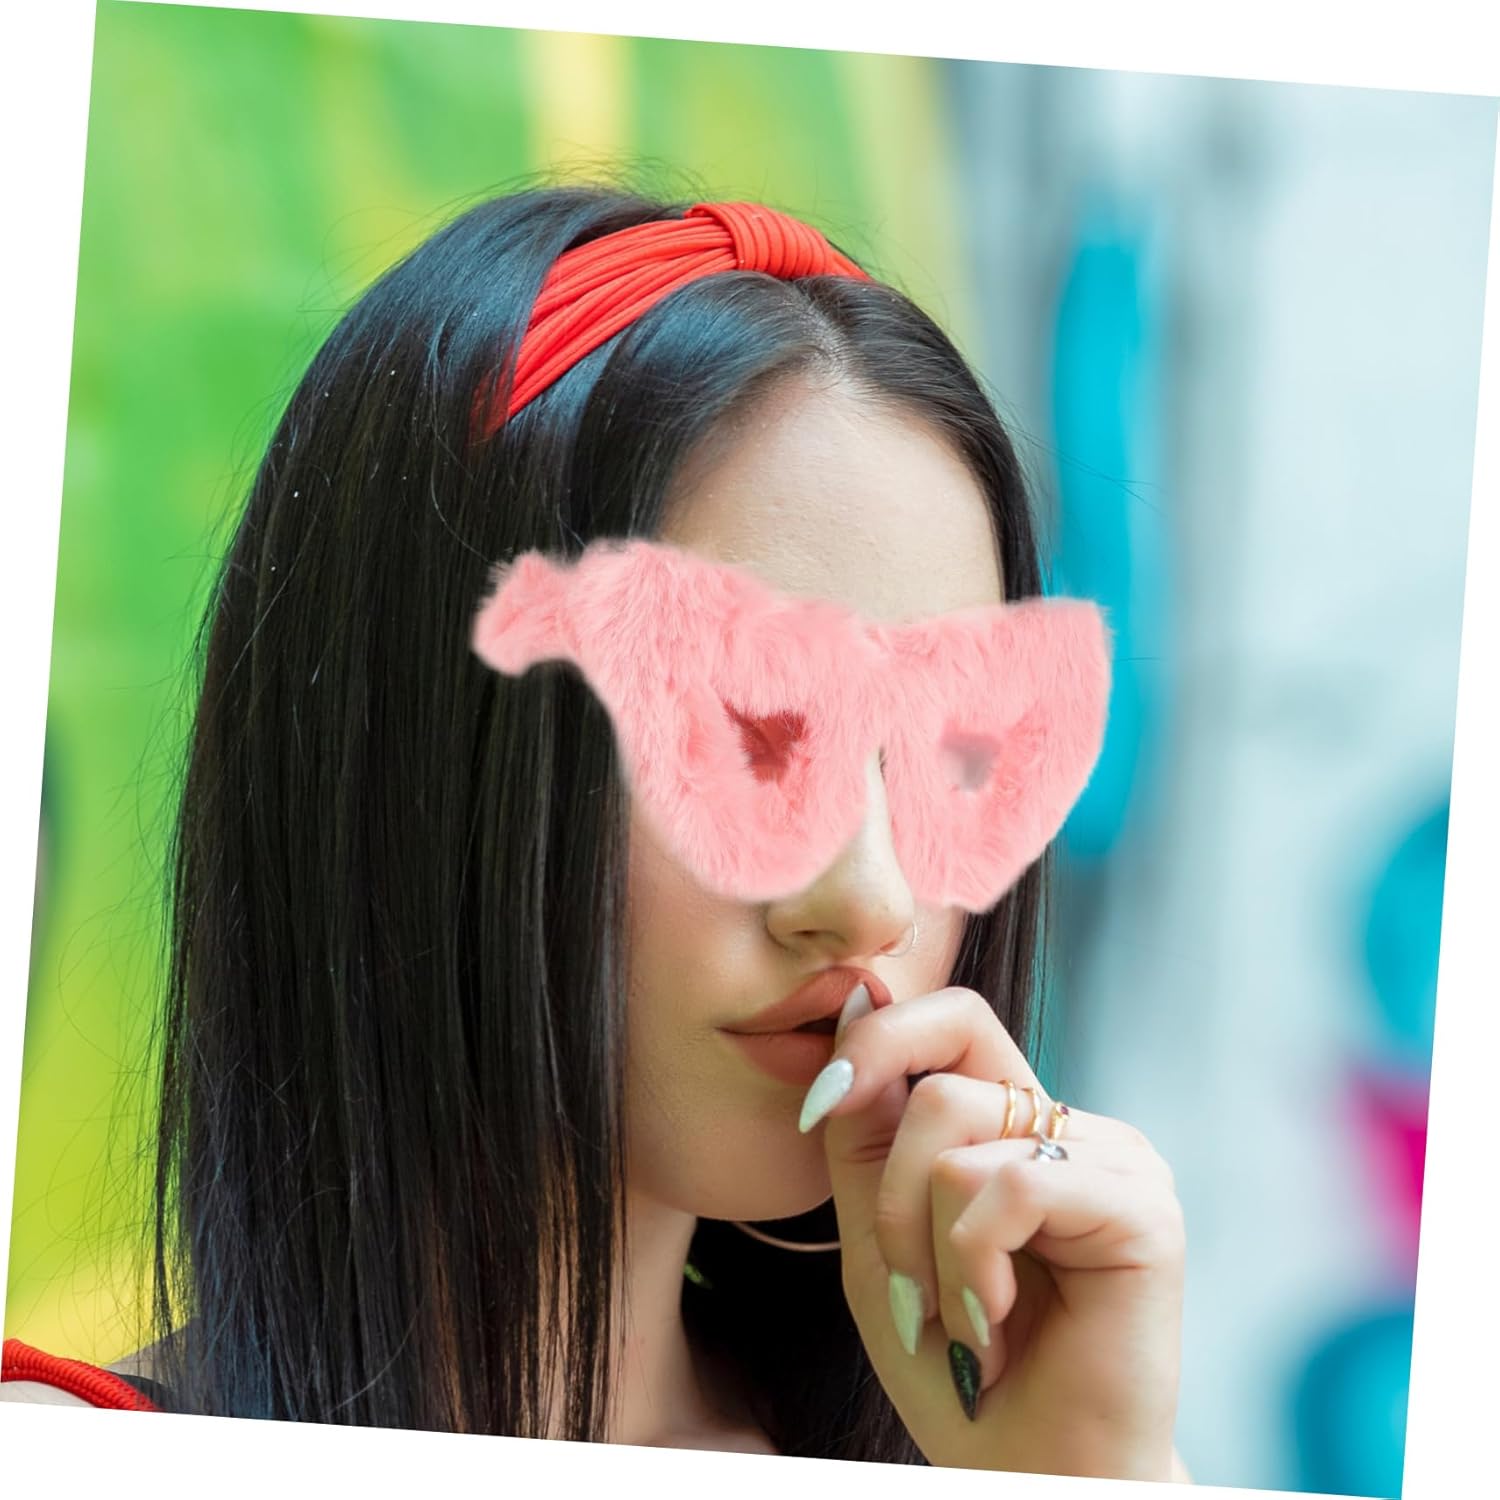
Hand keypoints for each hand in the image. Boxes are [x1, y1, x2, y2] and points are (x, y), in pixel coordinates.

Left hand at [800, 983, 1185, 1478]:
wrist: (1022, 1473)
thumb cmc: (955, 1364)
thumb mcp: (878, 1233)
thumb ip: (865, 1128)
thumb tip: (857, 994)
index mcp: (1014, 1127)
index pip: (950, 1018)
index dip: (874, 1041)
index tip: (819, 1109)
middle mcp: (1069, 1128)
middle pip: (939, 1071)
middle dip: (889, 1184)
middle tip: (906, 1279)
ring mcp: (1113, 1159)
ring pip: (957, 1132)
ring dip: (926, 1245)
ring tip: (963, 1318)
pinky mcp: (1143, 1206)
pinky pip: (1007, 1186)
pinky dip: (972, 1265)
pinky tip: (994, 1324)